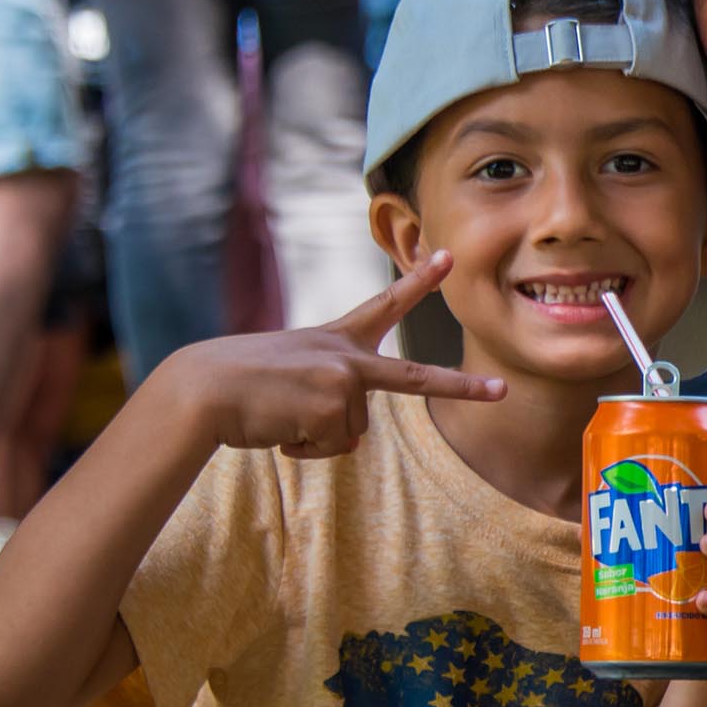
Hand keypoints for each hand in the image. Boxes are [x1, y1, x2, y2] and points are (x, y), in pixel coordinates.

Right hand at [151, 252, 503, 457]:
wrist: (204, 390)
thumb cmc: (238, 385)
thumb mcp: (293, 378)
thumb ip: (331, 399)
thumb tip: (354, 439)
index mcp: (335, 338)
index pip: (384, 305)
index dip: (418, 281)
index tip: (448, 258)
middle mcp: (346, 357)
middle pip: (414, 377)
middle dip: (461, 387)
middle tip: (502, 391)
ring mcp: (343, 382)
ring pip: (351, 432)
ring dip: (314, 436)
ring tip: (279, 414)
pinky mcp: (332, 409)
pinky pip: (332, 447)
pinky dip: (303, 448)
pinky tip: (278, 427)